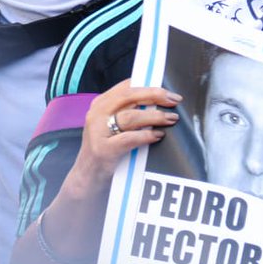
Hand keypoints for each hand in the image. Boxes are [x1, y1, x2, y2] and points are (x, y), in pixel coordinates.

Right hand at [67, 80, 181, 197]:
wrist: (87, 177)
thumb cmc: (106, 148)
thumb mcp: (112, 125)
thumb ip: (128, 112)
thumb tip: (158, 101)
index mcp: (101, 104)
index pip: (127, 87)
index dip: (149, 86)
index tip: (168, 91)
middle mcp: (97, 114)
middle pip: (130, 97)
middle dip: (156, 96)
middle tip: (175, 101)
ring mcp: (98, 132)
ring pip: (131, 117)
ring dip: (155, 117)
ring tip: (171, 119)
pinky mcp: (103, 149)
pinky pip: (129, 138)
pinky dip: (147, 135)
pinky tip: (158, 136)